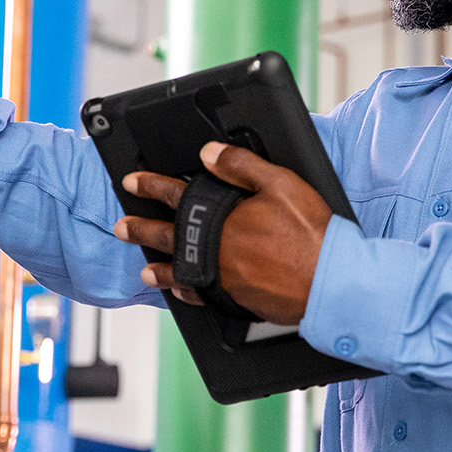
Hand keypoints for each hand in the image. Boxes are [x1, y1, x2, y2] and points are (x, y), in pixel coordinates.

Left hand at [112, 141, 332, 324]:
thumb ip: (241, 166)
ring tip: (144, 269)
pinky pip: (201, 296)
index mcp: (221, 218)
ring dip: (159, 268)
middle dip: (141, 230)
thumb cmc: (310, 234)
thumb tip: (209, 153)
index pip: (175, 195)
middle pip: (168, 237)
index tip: (132, 182)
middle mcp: (216, 250)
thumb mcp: (280, 184)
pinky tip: (182, 291)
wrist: (329, 283)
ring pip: (181, 272)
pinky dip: (186, 292)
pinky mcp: (236, 299)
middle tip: (122, 227)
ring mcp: (223, 278)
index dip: (151, 186)